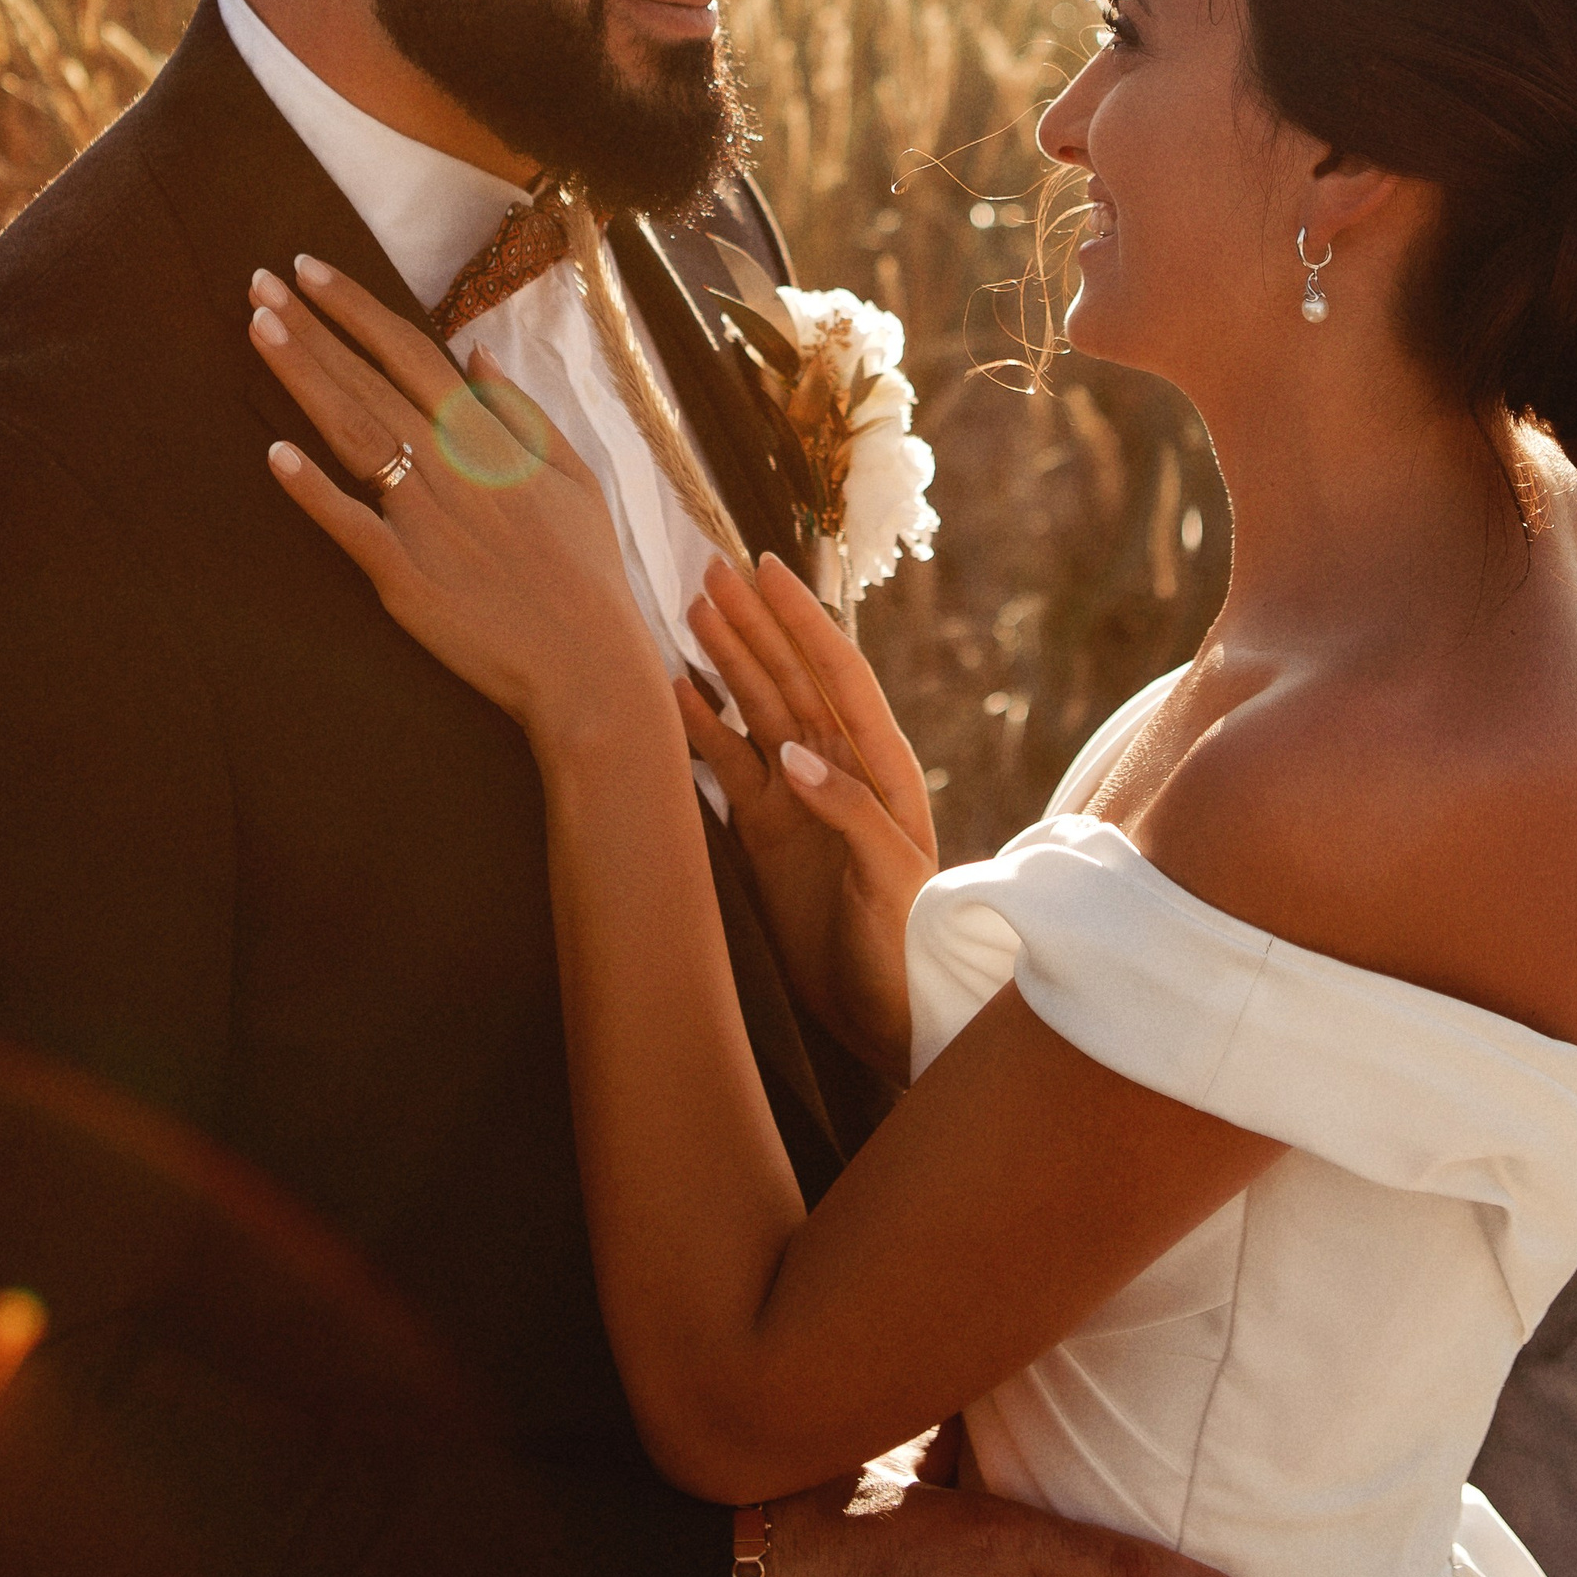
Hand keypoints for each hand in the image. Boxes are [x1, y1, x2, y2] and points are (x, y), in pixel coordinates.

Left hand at [248, 258, 659, 742]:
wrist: (588, 666)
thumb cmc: (587, 574)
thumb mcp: (575, 477)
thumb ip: (522, 412)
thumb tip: (477, 354)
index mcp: (487, 439)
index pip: (409, 351)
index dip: (355, 308)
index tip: (309, 269)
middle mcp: (450, 466)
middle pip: (368, 380)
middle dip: (311, 326)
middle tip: (257, 282)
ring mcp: (424, 520)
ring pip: (352, 433)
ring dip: (303, 378)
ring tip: (258, 330)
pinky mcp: (404, 577)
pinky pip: (351, 525)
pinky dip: (313, 490)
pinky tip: (274, 453)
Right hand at [675, 555, 936, 1079]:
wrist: (887, 1008)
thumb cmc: (907, 941)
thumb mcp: (891, 876)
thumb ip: (849, 812)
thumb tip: (791, 754)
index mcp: (880, 765)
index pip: (837, 673)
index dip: (801, 620)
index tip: (765, 569)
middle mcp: (836, 767)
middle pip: (789, 678)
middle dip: (753, 623)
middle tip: (710, 569)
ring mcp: (796, 795)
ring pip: (755, 709)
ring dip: (724, 660)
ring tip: (689, 611)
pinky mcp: (764, 829)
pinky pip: (727, 763)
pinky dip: (699, 726)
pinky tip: (670, 691)